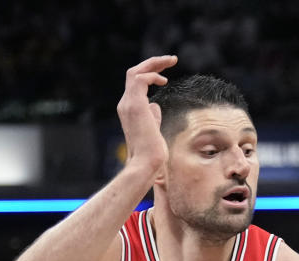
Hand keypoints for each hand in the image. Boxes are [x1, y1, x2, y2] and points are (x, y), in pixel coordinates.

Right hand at [116, 55, 177, 171]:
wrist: (146, 163)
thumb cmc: (152, 152)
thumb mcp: (153, 130)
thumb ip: (152, 117)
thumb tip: (156, 106)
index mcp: (129, 109)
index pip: (136, 84)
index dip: (150, 75)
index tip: (165, 77)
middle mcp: (125, 104)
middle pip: (134, 73)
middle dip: (153, 63)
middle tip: (172, 59)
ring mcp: (128, 104)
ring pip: (135, 72)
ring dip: (154, 63)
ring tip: (171, 61)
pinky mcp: (135, 105)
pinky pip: (140, 79)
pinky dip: (152, 75)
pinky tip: (164, 81)